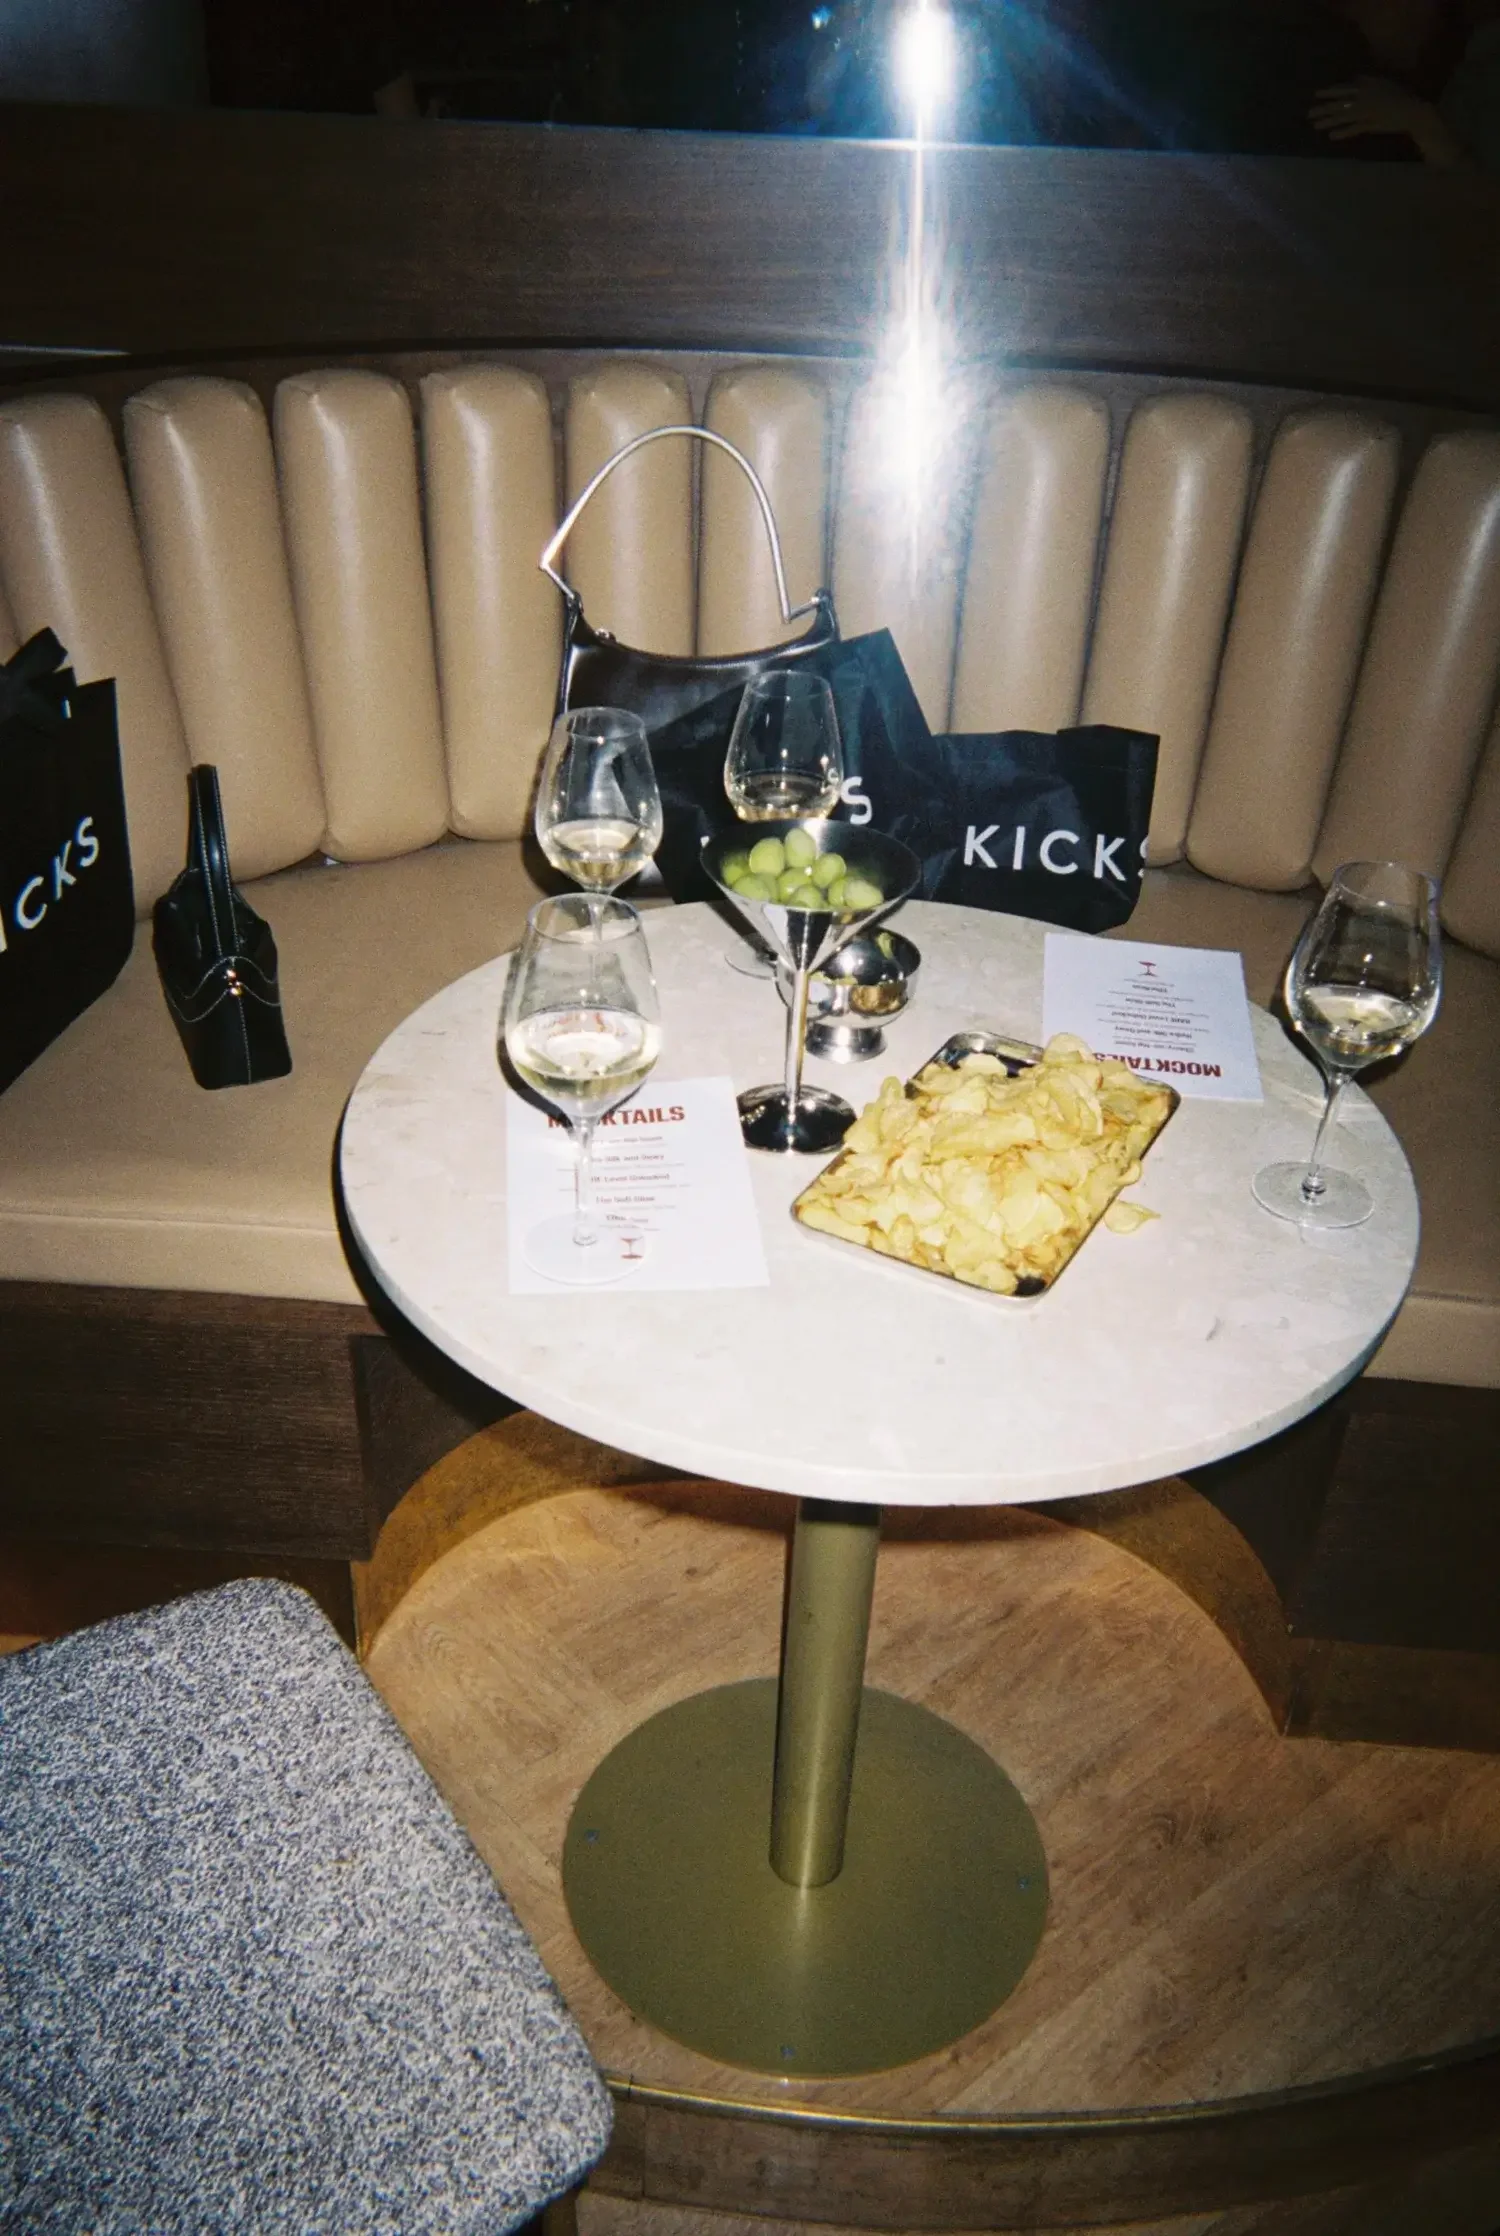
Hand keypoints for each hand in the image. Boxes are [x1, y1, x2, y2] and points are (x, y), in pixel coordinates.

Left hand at [1308, 76, 1461, 163]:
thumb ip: (1368, 82)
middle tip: (1308, 114)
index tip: (1316, 94)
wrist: (1413, 110)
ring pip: (1343, 117)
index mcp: (1367, 86)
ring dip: (1328, 121)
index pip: (1344, 89)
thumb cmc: (1399, 95)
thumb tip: (1355, 80)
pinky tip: (1331, 137)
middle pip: (1339, 103)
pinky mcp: (1371, 125)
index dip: (1329, 92)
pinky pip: (1354, 130)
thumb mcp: (1382, 83)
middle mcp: (1364, 98)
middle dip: (1323, 108)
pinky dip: (1343, 133)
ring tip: (1315, 126)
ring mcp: (1367, 112)